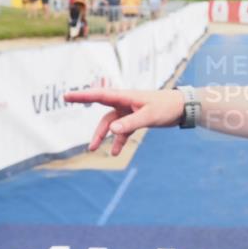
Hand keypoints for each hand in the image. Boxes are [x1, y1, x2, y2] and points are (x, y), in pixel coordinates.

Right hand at [64, 88, 184, 154]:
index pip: (99, 96)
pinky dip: (119, 140)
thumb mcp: (148, 116)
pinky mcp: (134, 119)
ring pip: (110, 124)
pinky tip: (116, 152)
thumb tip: (111, 131)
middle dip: (89, 119)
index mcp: (125, 96)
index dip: (82, 96)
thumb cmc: (166, 106)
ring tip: (93, 149)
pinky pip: (122, 131)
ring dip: (103, 136)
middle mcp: (124, 102)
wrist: (181, 108)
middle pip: (102, 112)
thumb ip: (129, 124)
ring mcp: (128, 111)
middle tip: (69, 111)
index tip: (66, 96)